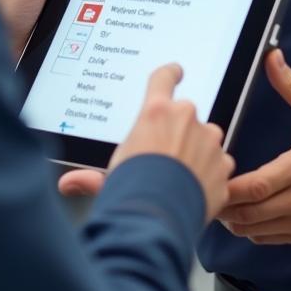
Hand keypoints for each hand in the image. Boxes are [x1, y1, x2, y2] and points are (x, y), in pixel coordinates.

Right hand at [58, 63, 234, 222]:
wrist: (160, 219)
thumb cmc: (132, 191)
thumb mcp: (109, 178)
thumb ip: (91, 177)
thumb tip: (67, 184)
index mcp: (156, 112)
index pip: (164, 78)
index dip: (170, 73)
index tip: (176, 72)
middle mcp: (186, 119)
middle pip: (185, 117)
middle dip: (178, 135)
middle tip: (165, 161)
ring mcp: (209, 141)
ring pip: (206, 141)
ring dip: (197, 154)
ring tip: (178, 180)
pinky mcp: (223, 165)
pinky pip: (219, 166)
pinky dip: (210, 176)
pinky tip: (194, 192)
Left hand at [218, 49, 290, 245]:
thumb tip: (272, 59)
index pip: (255, 186)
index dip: (228, 187)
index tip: (213, 176)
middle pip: (250, 213)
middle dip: (223, 206)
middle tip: (208, 190)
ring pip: (256, 231)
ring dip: (235, 220)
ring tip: (223, 203)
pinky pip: (271, 240)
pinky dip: (254, 230)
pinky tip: (247, 214)